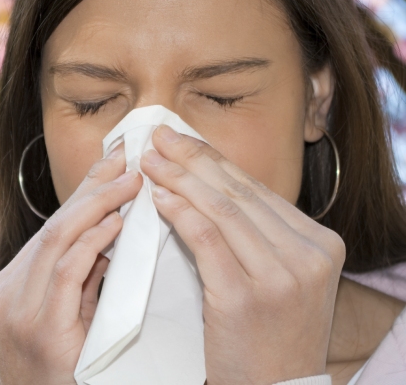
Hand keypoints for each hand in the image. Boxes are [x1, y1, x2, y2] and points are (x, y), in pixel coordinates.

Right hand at [0, 145, 141, 384]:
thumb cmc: (60, 374)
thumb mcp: (64, 319)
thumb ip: (80, 278)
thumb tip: (109, 232)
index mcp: (7, 287)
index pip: (50, 229)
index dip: (81, 192)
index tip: (110, 161)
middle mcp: (4, 293)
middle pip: (52, 227)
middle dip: (91, 189)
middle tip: (126, 159)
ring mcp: (16, 311)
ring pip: (56, 241)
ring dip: (97, 207)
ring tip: (129, 183)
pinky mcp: (39, 329)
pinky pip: (67, 272)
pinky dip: (92, 243)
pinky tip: (115, 224)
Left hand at [141, 125, 344, 384]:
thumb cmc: (269, 334)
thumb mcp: (281, 276)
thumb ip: (257, 233)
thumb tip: (206, 181)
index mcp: (321, 242)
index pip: (256, 188)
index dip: (213, 159)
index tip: (181, 139)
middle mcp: (309, 254)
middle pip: (238, 192)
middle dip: (192, 159)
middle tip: (157, 136)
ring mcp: (280, 276)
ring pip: (222, 209)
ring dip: (179, 178)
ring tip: (150, 161)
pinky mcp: (245, 297)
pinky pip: (206, 240)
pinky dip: (179, 213)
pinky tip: (158, 197)